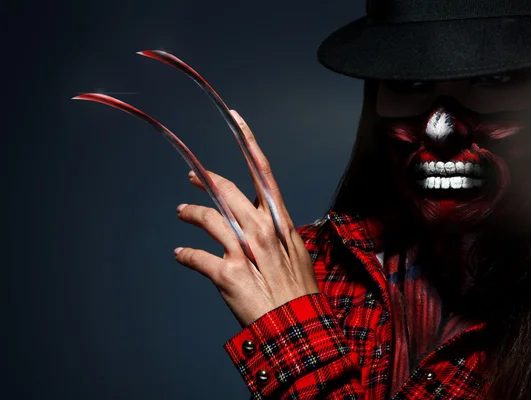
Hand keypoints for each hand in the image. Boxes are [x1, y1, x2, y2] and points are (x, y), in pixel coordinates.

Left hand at [174, 110, 318, 325]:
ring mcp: (244, 251)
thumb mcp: (297, 255)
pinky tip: (180, 255)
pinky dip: (185, 255)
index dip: (249, 144)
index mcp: (281, 222)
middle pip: (227, 190)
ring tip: (180, 213)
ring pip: (208, 218)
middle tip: (192, 177)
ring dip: (190, 213)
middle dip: (205, 180)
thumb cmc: (300, 293)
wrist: (298, 328)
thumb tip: (265, 224)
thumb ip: (279, 235)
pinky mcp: (227, 275)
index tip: (236, 119)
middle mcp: (262, 230)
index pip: (263, 174)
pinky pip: (196, 257)